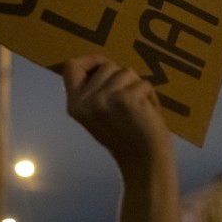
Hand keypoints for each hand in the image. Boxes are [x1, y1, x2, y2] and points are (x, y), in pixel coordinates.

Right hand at [63, 55, 172, 173]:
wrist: (143, 161)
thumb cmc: (125, 137)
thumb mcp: (96, 114)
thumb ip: (93, 92)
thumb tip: (100, 63)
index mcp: (74, 105)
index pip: (71, 66)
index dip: (90, 60)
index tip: (104, 66)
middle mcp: (85, 101)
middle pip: (106, 66)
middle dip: (122, 79)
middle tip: (128, 103)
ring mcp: (104, 99)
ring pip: (126, 71)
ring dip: (138, 87)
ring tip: (138, 109)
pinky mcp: (125, 99)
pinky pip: (143, 83)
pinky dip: (150, 96)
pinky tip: (147, 113)